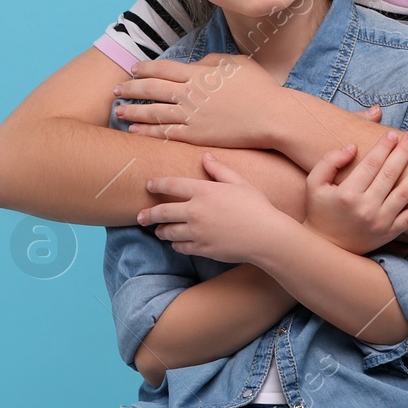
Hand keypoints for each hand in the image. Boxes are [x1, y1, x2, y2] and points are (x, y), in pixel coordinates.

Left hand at [114, 53, 285, 148]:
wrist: (271, 117)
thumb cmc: (259, 88)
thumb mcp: (236, 63)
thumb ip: (213, 61)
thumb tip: (198, 64)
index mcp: (199, 73)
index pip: (163, 68)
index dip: (145, 68)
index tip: (133, 69)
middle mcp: (190, 93)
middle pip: (151, 89)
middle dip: (131, 89)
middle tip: (116, 90)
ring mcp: (191, 116)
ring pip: (153, 112)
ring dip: (133, 112)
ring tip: (119, 112)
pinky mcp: (196, 136)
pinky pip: (165, 134)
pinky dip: (147, 133)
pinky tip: (134, 133)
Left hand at [140, 153, 297, 263]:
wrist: (266, 236)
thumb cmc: (257, 206)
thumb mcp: (239, 182)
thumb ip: (219, 170)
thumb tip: (205, 157)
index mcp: (204, 191)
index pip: (172, 185)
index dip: (157, 184)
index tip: (149, 185)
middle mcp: (196, 212)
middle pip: (163, 212)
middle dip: (148, 214)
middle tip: (140, 216)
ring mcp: (197, 232)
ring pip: (169, 232)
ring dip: (161, 231)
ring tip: (158, 231)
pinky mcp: (202, 249)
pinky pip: (181, 247)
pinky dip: (176, 244)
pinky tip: (176, 243)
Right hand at [303, 130, 407, 255]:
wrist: (326, 248)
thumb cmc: (319, 211)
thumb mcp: (314, 184)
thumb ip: (329, 161)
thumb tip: (353, 147)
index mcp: (347, 194)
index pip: (371, 164)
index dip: (384, 147)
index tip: (392, 134)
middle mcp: (366, 208)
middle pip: (390, 174)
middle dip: (404, 152)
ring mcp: (380, 222)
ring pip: (405, 193)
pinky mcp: (390, 233)